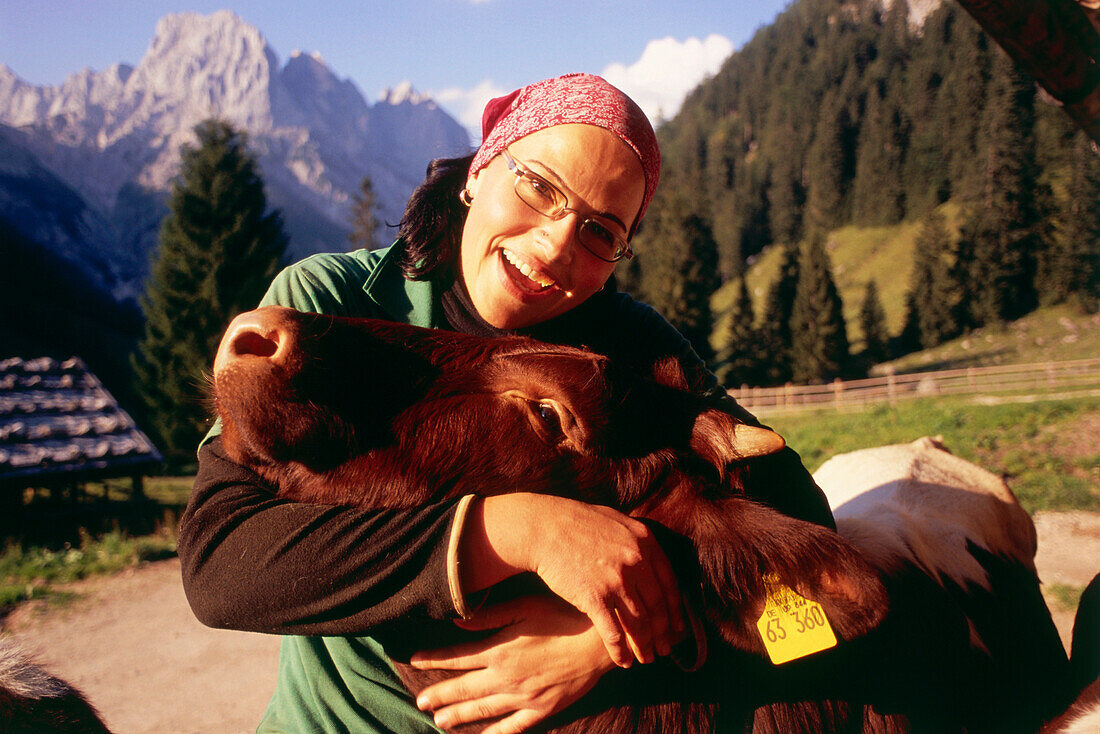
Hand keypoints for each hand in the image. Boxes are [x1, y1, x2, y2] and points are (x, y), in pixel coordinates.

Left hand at [409, 595, 614, 732]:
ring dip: (459, 716)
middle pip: (464, 688)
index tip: (414, 660)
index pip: (457, 656)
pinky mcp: (542, 710)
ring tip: (439, 722)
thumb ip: (490, 616)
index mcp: (499, 649)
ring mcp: (523, 697)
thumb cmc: (564, 617)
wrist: (600, 643)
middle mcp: (506, 677)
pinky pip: (513, 727)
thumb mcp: (525, 607)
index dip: (433, 659)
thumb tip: (457, 620)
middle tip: (419, 702)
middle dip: (439, 695)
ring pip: (483, 710)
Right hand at [471, 494, 684, 667]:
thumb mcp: (616, 522)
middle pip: (658, 607)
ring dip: (645, 647)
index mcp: (645, 542)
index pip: (670, 584)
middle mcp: (636, 561)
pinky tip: (623, 662)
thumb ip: (637, 540)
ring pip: (640, 624)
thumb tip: (651, 557)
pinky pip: (613, 632)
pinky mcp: (595, 597)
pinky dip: (620, 651)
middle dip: (663, 633)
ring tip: (646, 659)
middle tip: (665, 649)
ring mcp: (617, 580)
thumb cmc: (576, 522)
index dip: (675, 610)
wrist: (543, 527)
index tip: (678, 627)